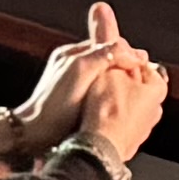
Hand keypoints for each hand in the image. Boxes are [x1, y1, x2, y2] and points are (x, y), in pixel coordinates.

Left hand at [27, 1, 168, 167]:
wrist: (36, 134)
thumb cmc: (56, 103)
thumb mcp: (82, 70)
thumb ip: (104, 54)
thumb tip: (130, 51)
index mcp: (72, 54)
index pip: (108, 45)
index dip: (126, 53)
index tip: (141, 65)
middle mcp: (73, 67)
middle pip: (109, 62)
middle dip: (126, 69)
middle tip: (142, 80)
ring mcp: (74, 86)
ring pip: (107, 79)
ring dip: (121, 84)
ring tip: (134, 93)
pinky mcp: (77, 104)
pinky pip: (102, 95)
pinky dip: (113, 97)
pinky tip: (121, 106)